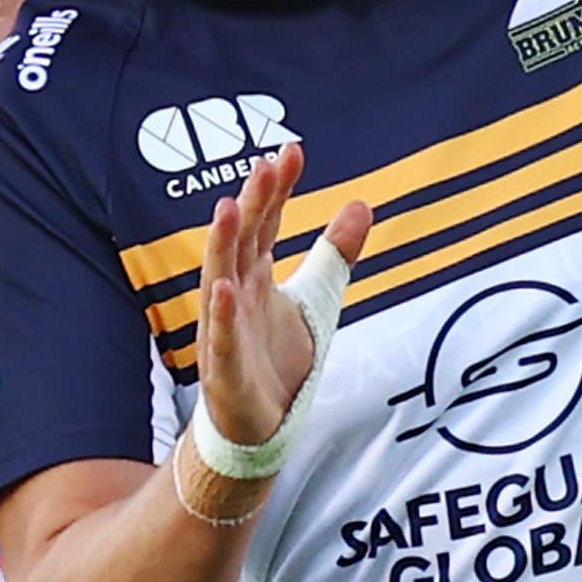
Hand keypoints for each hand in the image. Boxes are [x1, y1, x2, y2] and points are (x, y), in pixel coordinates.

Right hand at [195, 144, 374, 446]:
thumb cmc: (276, 361)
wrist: (258, 429)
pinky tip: (225, 288)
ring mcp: (226, 331)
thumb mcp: (317, 300)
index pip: (265, 224)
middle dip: (253, 204)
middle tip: (266, 165)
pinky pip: (222, 339)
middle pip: (243, 242)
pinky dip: (222, 314)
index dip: (276, 190)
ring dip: (222, 244)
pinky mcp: (225, 371)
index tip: (291, 152)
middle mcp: (235, 296)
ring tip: (229, 206)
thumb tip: (361, 204)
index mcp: (254, 277)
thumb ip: (334, 254)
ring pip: (220, 280)